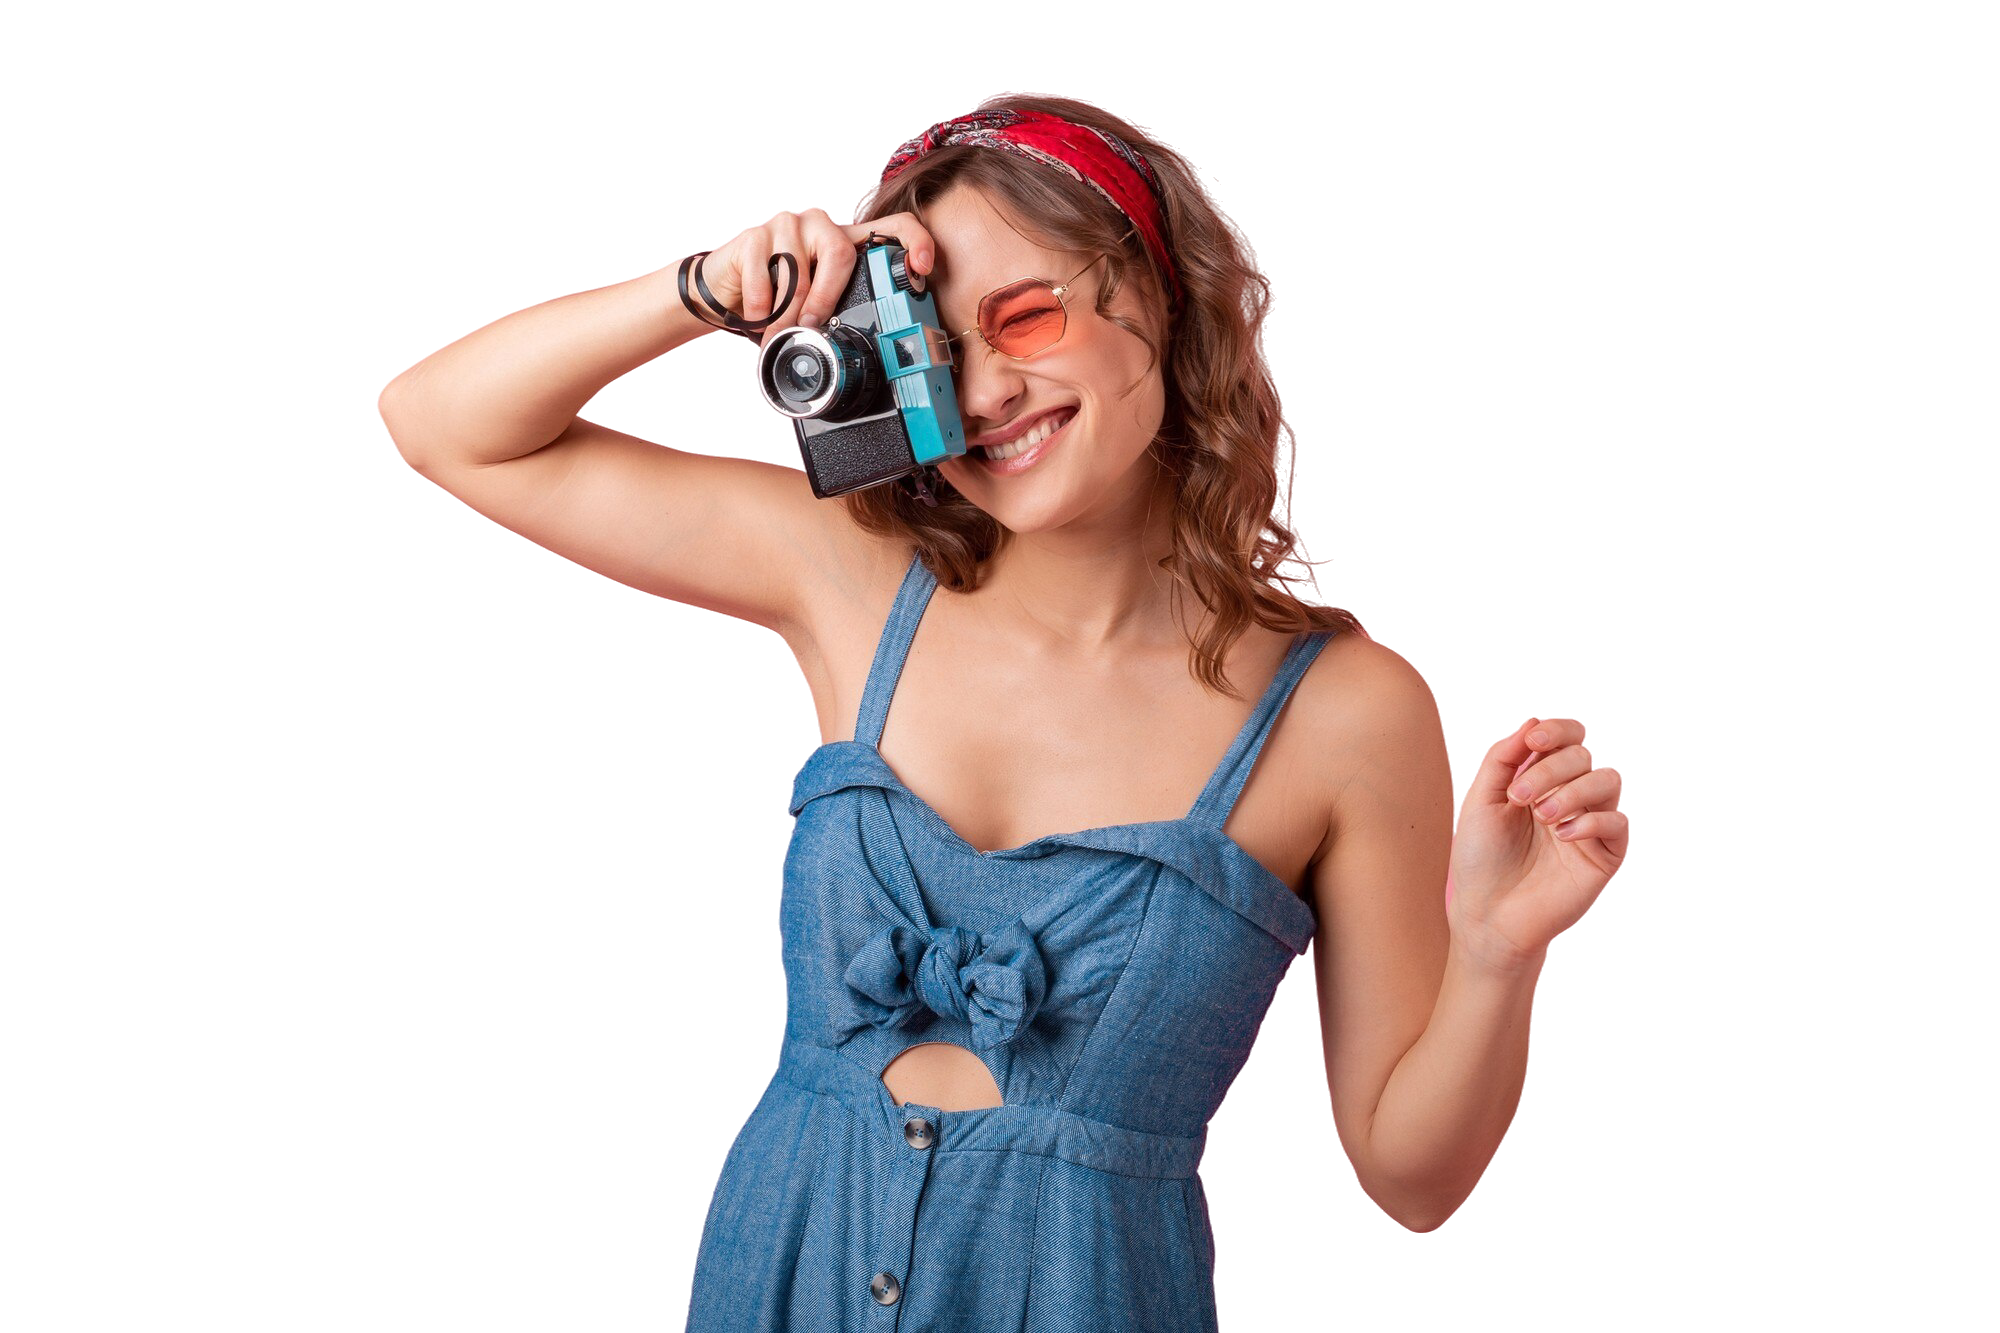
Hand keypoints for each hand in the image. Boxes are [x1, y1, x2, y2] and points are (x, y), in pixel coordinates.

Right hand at [688, 201, 939, 334]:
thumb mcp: (818, 298)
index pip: (893, 227)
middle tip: (811, 326)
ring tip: (777, 332)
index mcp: (846, 238)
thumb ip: (845, 304)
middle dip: (826, 299)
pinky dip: (760, 306)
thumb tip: (883, 343)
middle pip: (840, 254)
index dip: (914, 242)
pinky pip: (763, 277)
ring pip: (798, 273)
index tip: (920, 268)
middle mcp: (821, 222)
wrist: (725, 288)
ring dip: (786, 313)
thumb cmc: (779, 294)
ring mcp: (787, 223)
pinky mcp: (754, 233)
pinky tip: (755, 314)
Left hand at [1446, 711, 1635, 973]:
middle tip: (1520, 797)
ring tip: (1543, 816)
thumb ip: (1502, 755)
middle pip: (1586, 752)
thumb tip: (1533, 720)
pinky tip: (1563, 836)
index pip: (1571, 733)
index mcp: (1545, 776)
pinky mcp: (1611, 855)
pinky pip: (1621, 821)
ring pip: (1612, 778)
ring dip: (1575, 789)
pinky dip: (1593, 820)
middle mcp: (1575, 794)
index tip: (1534, 740)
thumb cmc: (1481, 858)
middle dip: (1551, 767)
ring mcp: (1595, 823)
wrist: (1489, 916)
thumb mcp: (1480, 799)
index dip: (1557, 728)